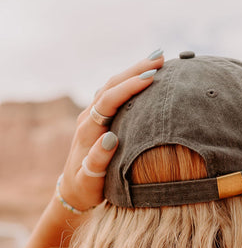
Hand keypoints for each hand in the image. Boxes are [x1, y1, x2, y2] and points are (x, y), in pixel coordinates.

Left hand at [59, 50, 163, 211]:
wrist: (74, 189)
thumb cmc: (86, 188)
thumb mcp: (90, 180)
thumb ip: (97, 160)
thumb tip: (110, 138)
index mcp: (88, 130)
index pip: (108, 100)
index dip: (128, 87)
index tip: (150, 77)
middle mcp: (89, 117)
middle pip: (111, 85)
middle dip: (135, 70)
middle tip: (160, 58)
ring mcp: (93, 115)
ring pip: (113, 85)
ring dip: (134, 70)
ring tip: (158, 59)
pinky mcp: (99, 116)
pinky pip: (115, 92)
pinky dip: (131, 80)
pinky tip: (147, 74)